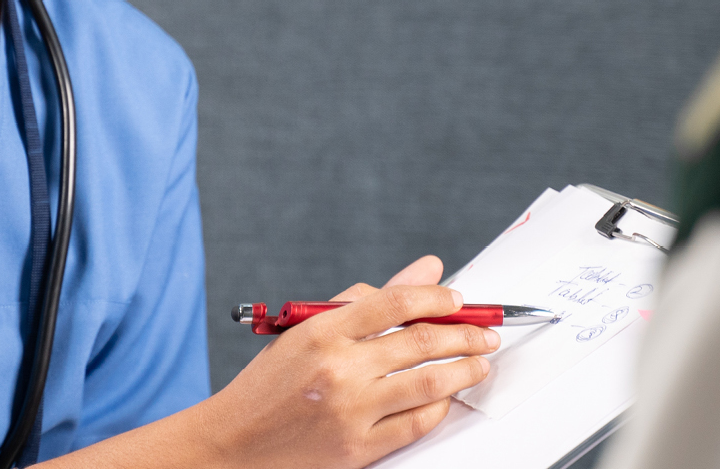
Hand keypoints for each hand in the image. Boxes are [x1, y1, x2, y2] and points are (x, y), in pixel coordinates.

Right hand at [193, 256, 496, 468]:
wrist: (234, 443)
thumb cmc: (270, 383)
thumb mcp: (306, 330)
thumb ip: (366, 300)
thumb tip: (427, 271)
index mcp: (322, 331)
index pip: (395, 302)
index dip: (436, 299)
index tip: (458, 301)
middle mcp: (338, 369)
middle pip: (420, 343)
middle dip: (465, 335)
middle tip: (485, 332)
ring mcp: (350, 411)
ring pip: (428, 384)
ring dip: (465, 370)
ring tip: (480, 363)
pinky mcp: (358, 447)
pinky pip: (416, 423)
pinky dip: (440, 407)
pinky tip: (447, 397)